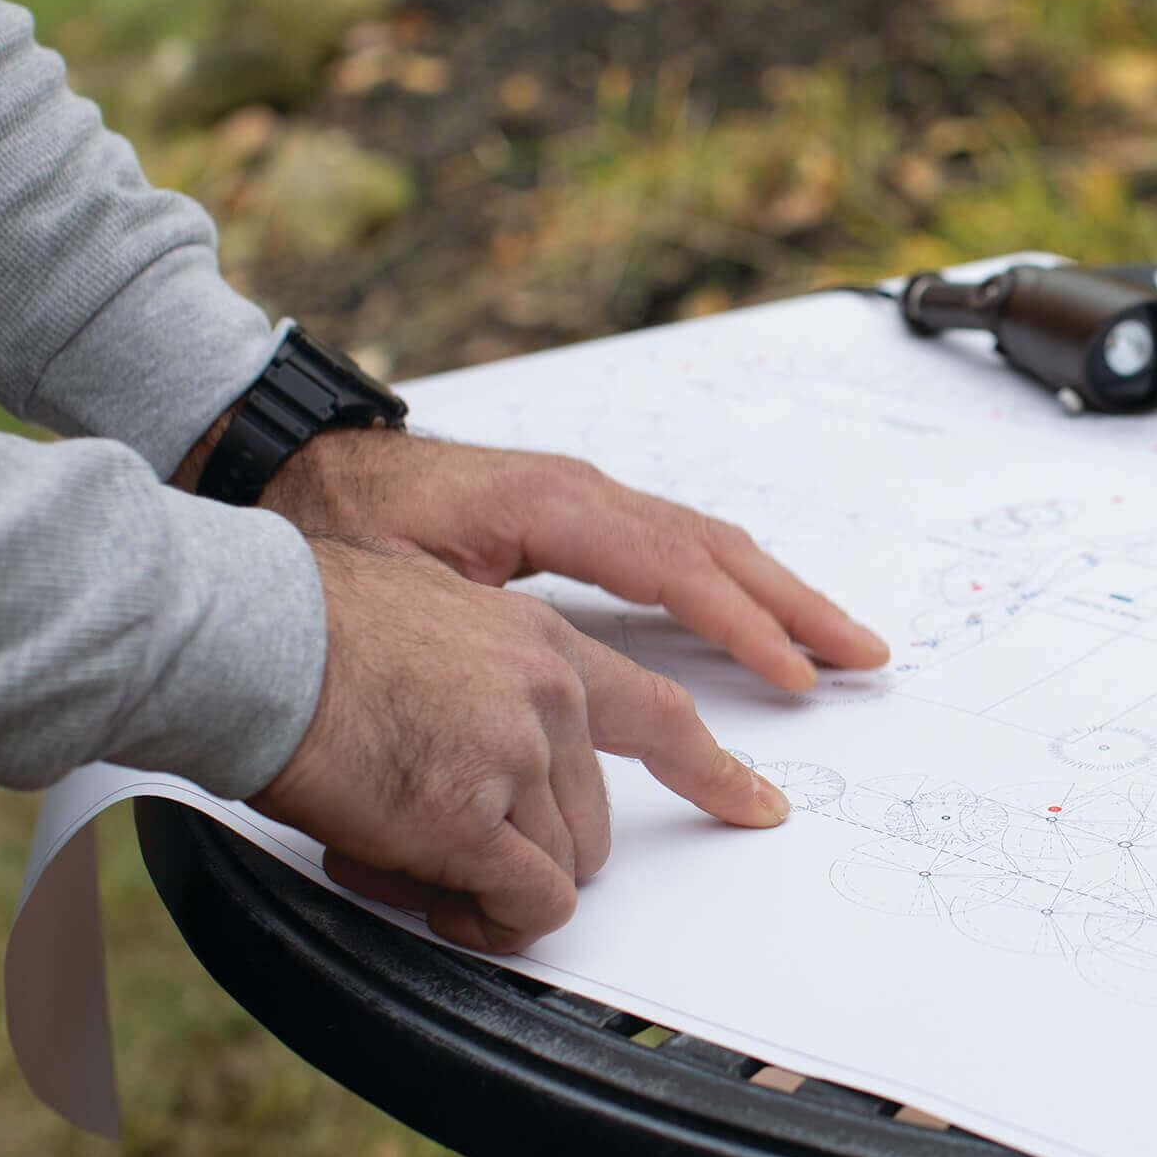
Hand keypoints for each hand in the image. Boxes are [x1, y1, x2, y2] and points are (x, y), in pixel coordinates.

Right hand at [250, 536, 788, 953]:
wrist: (244, 639)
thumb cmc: (309, 637)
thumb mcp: (438, 628)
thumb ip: (492, 693)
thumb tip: (504, 786)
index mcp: (545, 642)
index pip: (660, 714)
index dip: (713, 771)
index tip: (757, 806)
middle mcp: (550, 691)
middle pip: (595, 821)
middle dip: (532, 854)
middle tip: (447, 850)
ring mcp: (518, 750)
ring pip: (563, 869)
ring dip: (495, 888)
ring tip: (410, 856)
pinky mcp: (472, 815)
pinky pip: (527, 905)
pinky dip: (489, 923)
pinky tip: (430, 896)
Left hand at [254, 429, 889, 689]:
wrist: (291, 464)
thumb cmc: (327, 526)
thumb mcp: (393, 582)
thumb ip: (482, 627)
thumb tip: (556, 692)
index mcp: (550, 504)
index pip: (675, 567)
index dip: (742, 625)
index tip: (795, 676)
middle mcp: (582, 492)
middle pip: (716, 547)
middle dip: (796, 605)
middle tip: (865, 654)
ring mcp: (584, 499)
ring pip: (707, 544)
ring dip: (779, 595)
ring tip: (840, 641)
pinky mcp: (576, 516)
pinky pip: (677, 548)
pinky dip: (733, 584)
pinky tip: (759, 618)